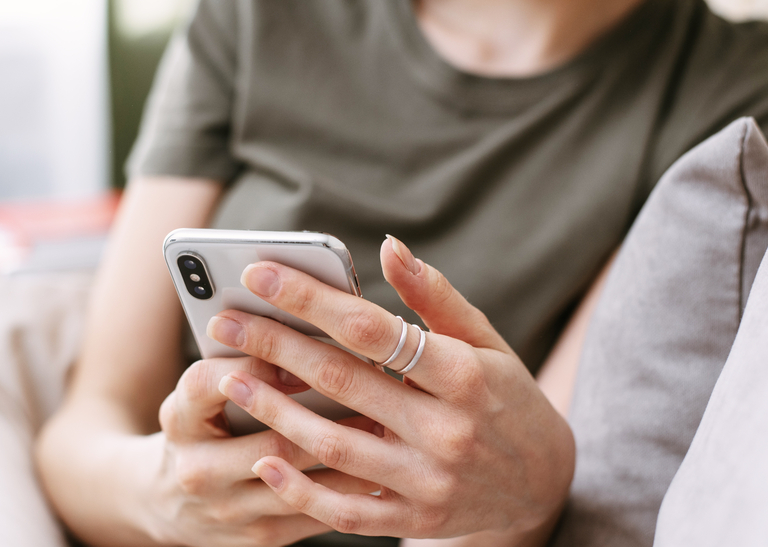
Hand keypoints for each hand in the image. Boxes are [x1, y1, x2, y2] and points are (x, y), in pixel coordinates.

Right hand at [142, 355, 377, 545]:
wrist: (167, 501)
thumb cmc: (203, 425)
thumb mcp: (202, 390)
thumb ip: (240, 361)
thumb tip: (306, 331)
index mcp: (180, 417)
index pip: (210, 383)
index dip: (259, 366)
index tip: (305, 353)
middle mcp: (197, 469)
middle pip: (271, 441)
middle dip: (328, 418)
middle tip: (376, 394)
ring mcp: (229, 510)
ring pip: (302, 481)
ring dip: (351, 456)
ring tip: (389, 428)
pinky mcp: (259, 536)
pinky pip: (314, 514)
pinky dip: (349, 489)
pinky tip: (380, 467)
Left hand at [205, 236, 575, 538]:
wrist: (544, 484)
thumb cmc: (507, 398)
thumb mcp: (485, 342)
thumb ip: (435, 297)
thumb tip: (388, 247)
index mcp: (465, 376)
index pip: (373, 330)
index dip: (312, 299)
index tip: (261, 274)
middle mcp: (447, 430)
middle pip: (343, 380)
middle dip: (276, 346)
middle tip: (224, 323)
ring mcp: (430, 482)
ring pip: (335, 445)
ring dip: (275, 411)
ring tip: (229, 378)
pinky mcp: (415, 521)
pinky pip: (346, 510)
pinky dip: (301, 491)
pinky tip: (265, 460)